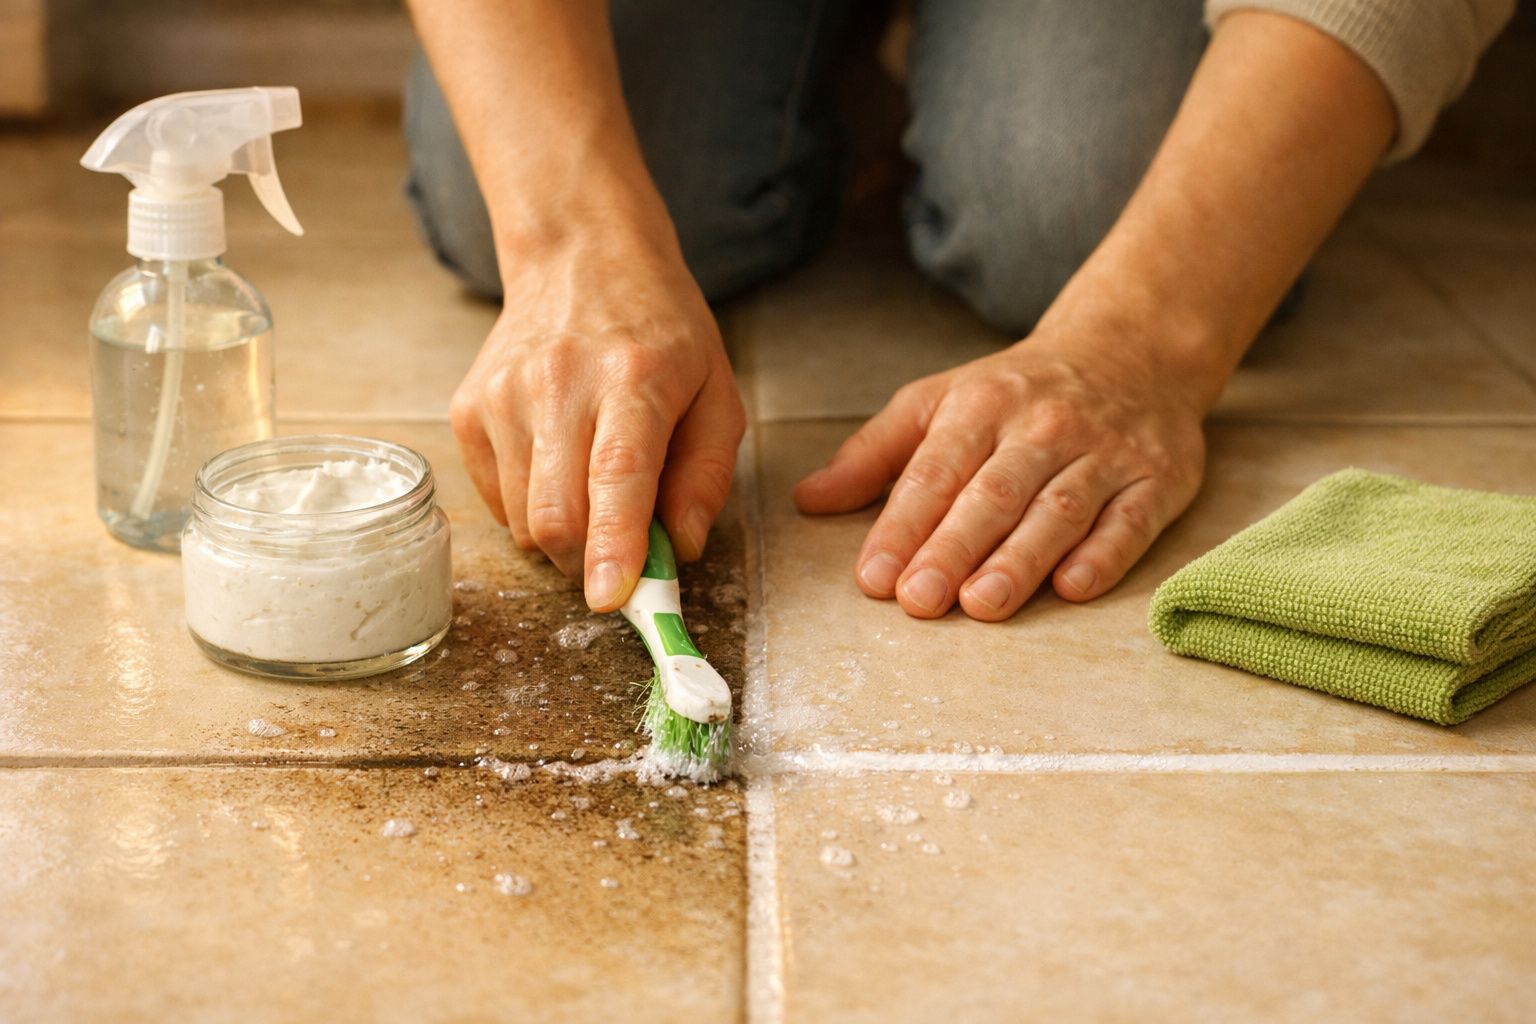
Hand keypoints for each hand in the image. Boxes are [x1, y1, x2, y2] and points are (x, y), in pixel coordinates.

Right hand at [450, 229, 744, 610]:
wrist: (581, 258)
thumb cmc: (661, 333)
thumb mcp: (717, 393)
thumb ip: (706, 476)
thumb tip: (681, 549)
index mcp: (634, 377)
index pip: (617, 473)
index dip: (614, 544)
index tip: (611, 598)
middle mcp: (559, 383)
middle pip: (556, 516)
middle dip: (591, 563)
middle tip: (623, 554)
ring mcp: (503, 395)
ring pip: (523, 522)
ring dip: (564, 537)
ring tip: (593, 489)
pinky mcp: (468, 408)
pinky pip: (497, 502)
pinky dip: (531, 509)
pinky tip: (558, 467)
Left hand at [793, 329, 1206, 620]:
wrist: (1132, 352)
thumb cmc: (1017, 392)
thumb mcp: (938, 403)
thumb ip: (874, 454)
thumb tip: (808, 500)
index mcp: (981, 404)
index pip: (934, 472)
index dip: (902, 526)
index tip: (874, 577)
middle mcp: (1043, 426)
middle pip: (993, 494)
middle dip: (953, 548)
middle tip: (918, 601)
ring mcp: (1104, 452)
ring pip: (1057, 510)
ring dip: (1019, 559)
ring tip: (981, 604)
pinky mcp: (1157, 478)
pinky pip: (1130, 519)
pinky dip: (1104, 554)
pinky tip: (1073, 587)